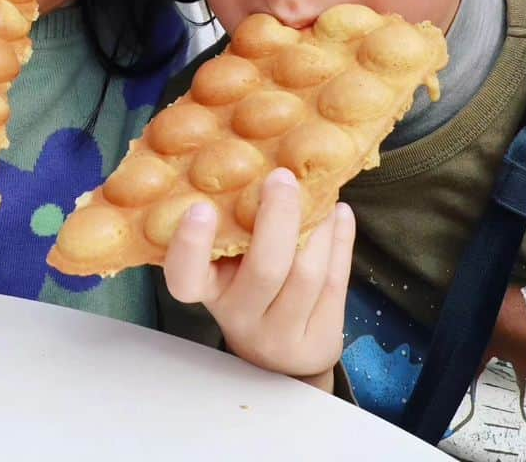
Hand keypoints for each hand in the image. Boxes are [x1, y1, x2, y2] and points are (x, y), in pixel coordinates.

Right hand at [163, 168, 354, 388]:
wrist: (276, 361)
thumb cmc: (245, 290)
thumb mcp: (225, 266)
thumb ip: (233, 226)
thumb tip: (256, 163)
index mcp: (209, 291)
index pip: (185, 279)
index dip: (190, 246)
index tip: (200, 207)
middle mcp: (241, 316)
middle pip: (265, 270)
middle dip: (279, 218)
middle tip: (282, 178)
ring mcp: (283, 334)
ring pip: (307, 274)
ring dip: (318, 226)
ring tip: (320, 193)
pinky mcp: (320, 340)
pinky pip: (337, 284)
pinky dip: (340, 241)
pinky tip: (340, 213)